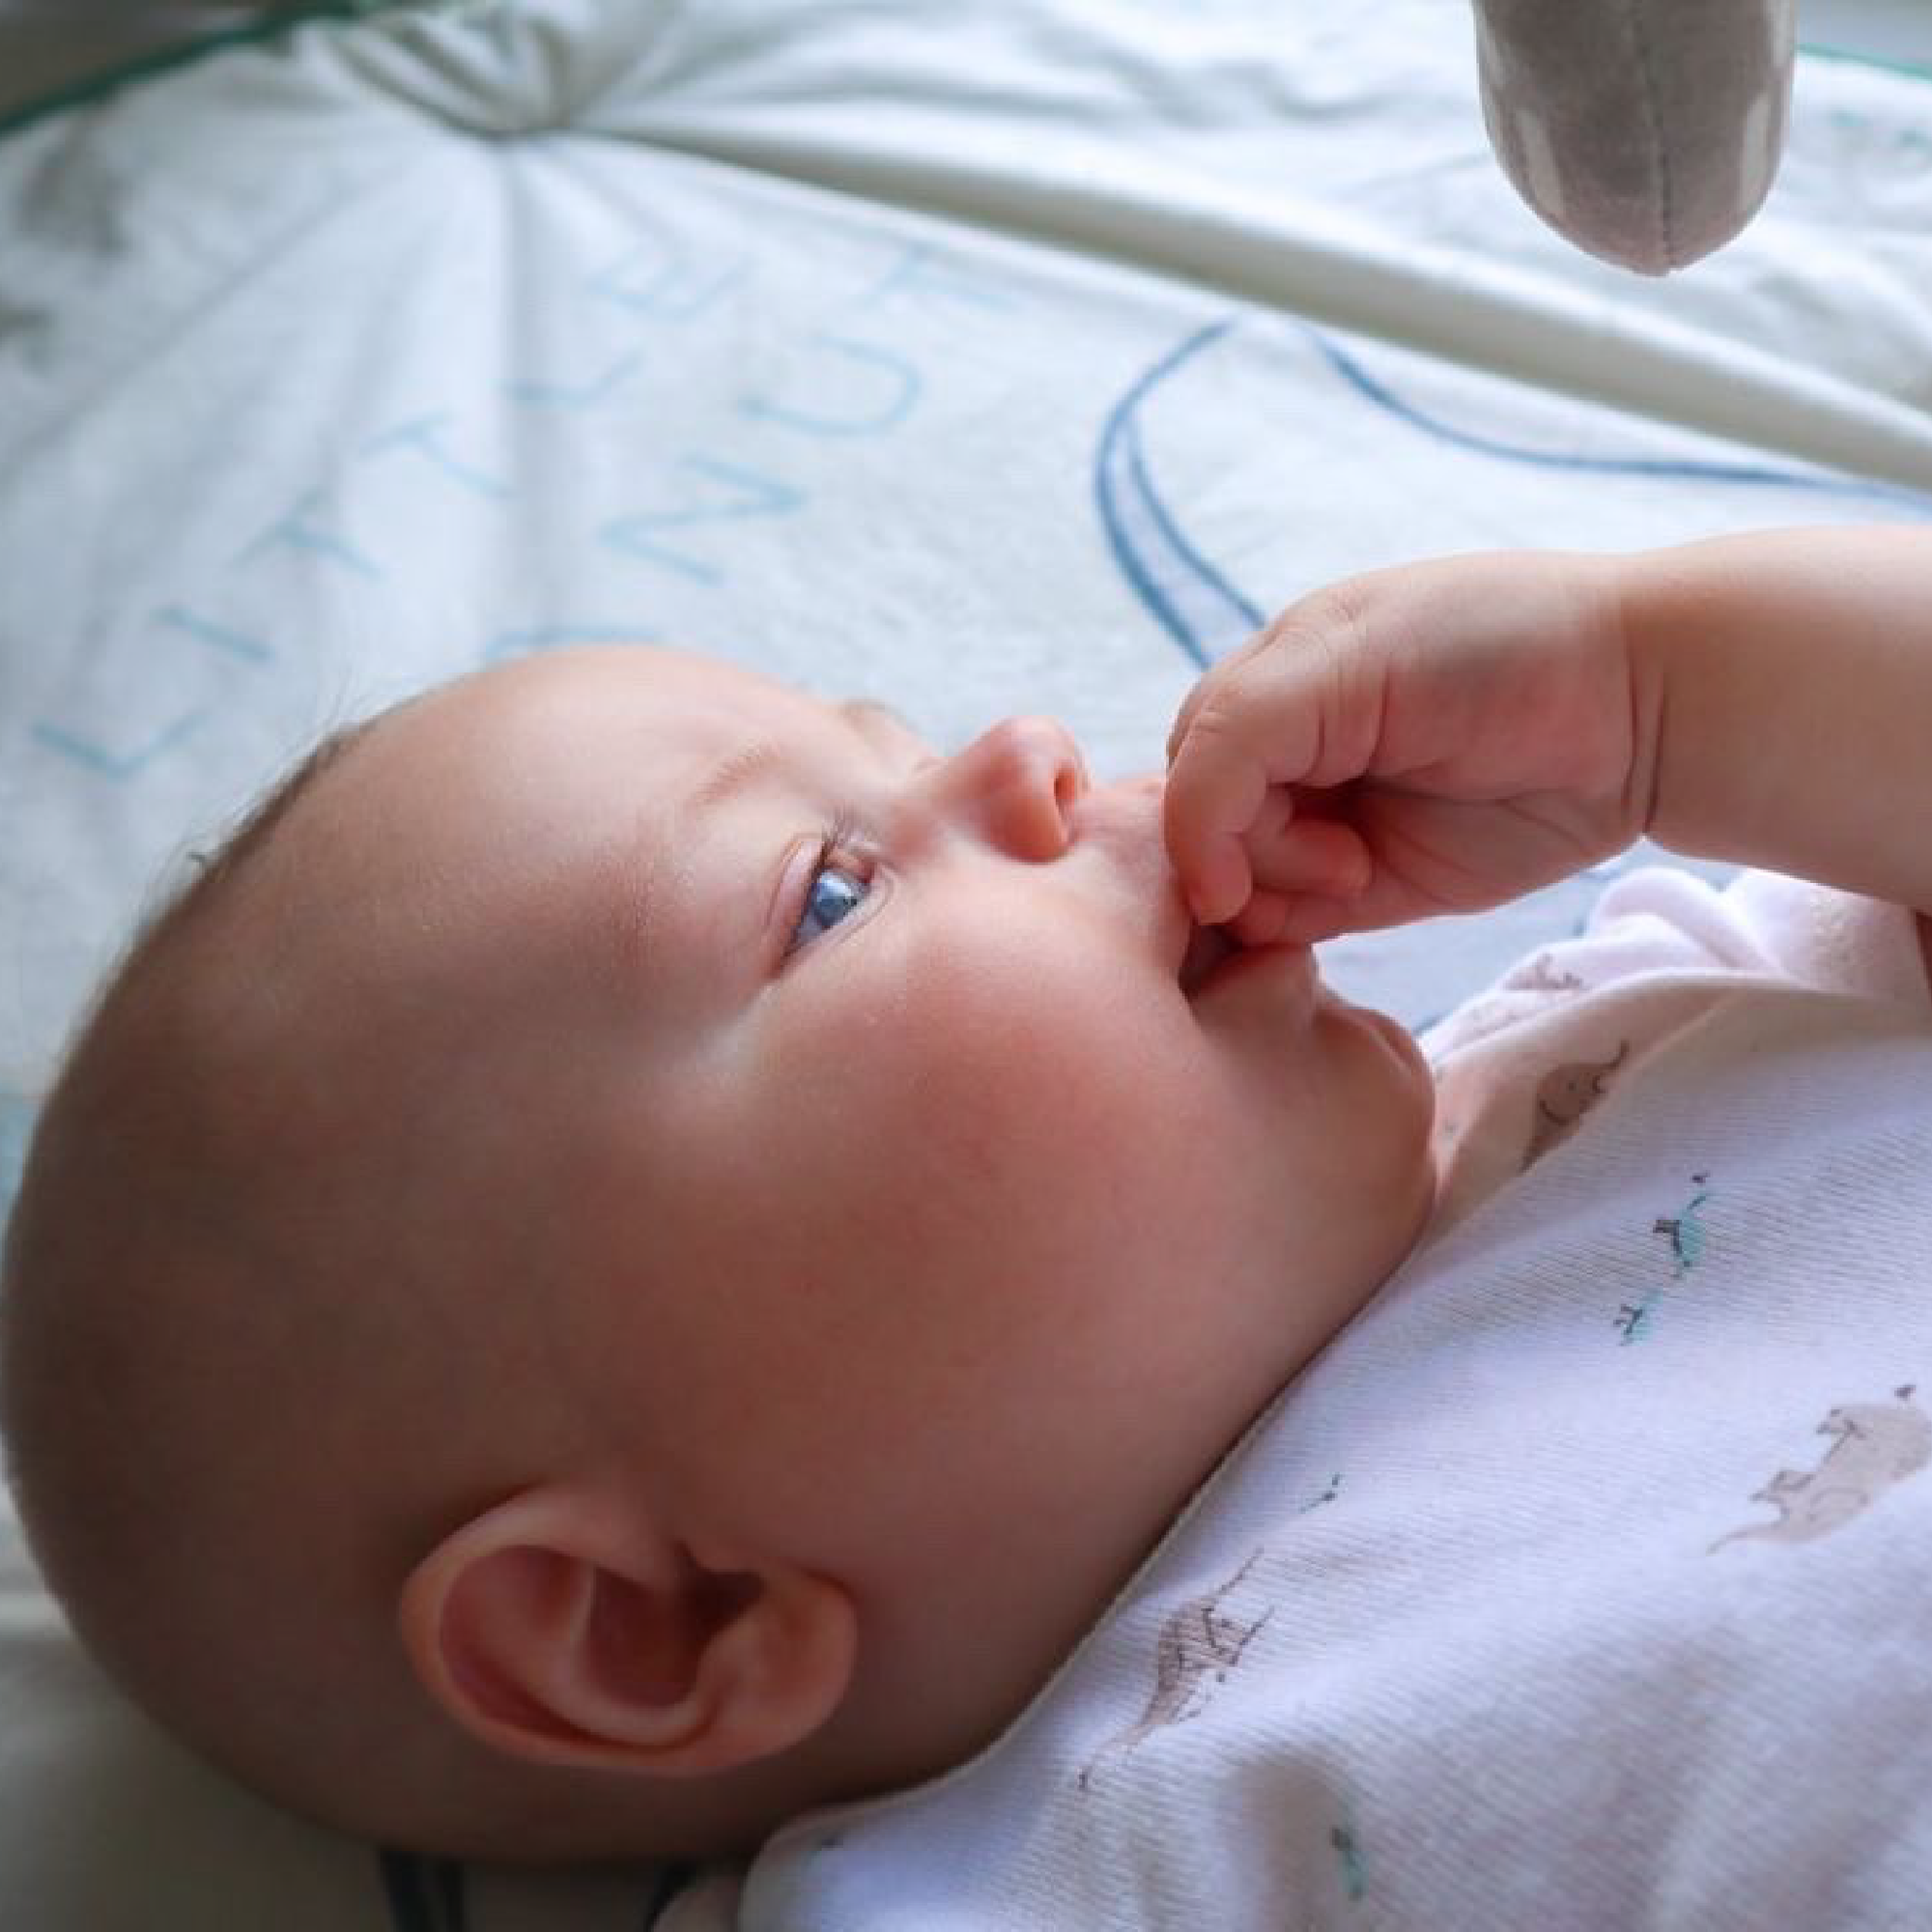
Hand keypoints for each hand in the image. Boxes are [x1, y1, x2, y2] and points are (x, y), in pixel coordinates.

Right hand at [1163, 550, 1655, 944]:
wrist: (1639, 703)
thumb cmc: (1493, 645)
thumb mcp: (1341, 656)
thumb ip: (1237, 734)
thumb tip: (1198, 866)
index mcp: (1273, 678)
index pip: (1184, 759)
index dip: (1195, 815)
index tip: (1235, 858)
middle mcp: (1290, 751)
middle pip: (1200, 827)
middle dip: (1242, 851)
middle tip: (1330, 845)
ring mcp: (1328, 818)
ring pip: (1237, 883)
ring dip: (1276, 886)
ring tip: (1354, 863)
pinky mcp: (1371, 883)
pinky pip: (1291, 922)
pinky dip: (1294, 923)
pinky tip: (1353, 885)